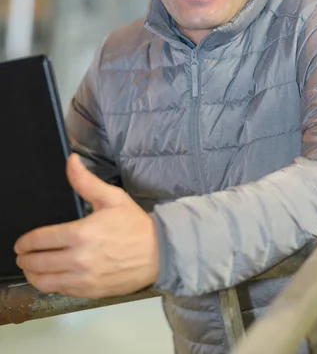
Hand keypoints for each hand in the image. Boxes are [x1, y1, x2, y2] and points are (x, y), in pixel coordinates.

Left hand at [14, 154, 158, 298]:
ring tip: (30, 268)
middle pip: (39, 261)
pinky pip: (60, 291)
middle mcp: (80, 258)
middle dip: (25, 258)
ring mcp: (84, 278)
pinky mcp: (90, 291)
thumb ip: (86, 181)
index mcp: (82, 233)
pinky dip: (49, 285)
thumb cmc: (134, 224)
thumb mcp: (112, 197)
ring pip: (45, 281)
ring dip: (32, 274)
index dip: (26, 242)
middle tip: (22, 255)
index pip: (42, 239)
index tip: (21, 243)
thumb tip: (71, 160)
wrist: (159, 252)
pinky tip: (49, 278)